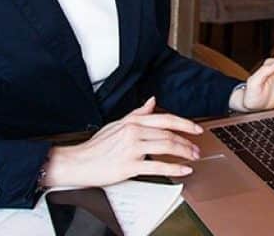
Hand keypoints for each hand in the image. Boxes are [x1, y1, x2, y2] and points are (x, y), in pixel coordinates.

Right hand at [42, 97, 201, 187]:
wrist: (77, 162)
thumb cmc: (95, 146)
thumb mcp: (116, 124)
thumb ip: (137, 113)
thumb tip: (152, 102)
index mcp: (132, 121)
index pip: (164, 118)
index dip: (184, 123)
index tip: (196, 129)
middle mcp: (133, 132)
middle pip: (168, 134)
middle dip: (186, 142)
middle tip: (196, 148)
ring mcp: (131, 148)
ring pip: (166, 147)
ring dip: (184, 153)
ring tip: (192, 157)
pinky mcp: (129, 165)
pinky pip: (157, 166)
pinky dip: (174, 169)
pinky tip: (183, 170)